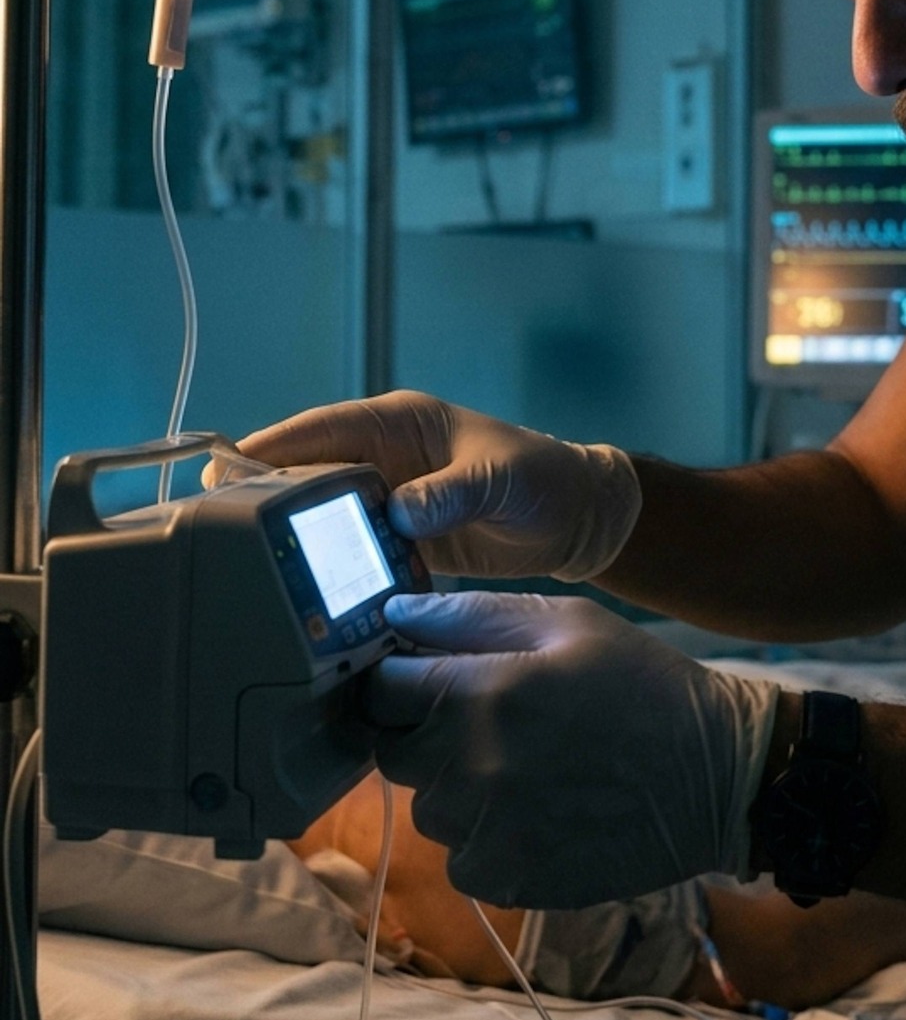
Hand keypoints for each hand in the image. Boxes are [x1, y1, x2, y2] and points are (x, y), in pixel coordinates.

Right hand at [228, 390, 641, 580]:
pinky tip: (303, 595)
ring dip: (290, 537)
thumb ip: (451, 492)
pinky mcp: (397, 539)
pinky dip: (327, 569)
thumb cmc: (543, 479)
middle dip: (262, 495)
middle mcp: (383, 457)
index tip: (223, 469)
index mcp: (399, 423)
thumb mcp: (499, 477)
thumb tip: (399, 512)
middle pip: (305, 472)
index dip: (270, 447)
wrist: (575, 520)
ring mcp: (387, 500)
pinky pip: (348, 551)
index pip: (321, 429)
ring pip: (319, 515)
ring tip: (245, 567)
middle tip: (217, 530)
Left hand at [362, 593, 779, 909]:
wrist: (715, 775)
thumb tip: (393, 611)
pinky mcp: (510, 879)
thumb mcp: (569, 621)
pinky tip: (539, 812)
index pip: (379, 690)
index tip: (423, 680)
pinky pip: (462, 858)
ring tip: (526, 768)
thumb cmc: (642, 682)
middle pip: (393, 753)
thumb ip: (471, 615)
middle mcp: (472, 766)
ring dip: (458, 788)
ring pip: (428, 809)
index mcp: (481, 692)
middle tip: (487, 724)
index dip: (395, 681)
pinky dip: (487, 838)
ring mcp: (488, 831)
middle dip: (424, 734)